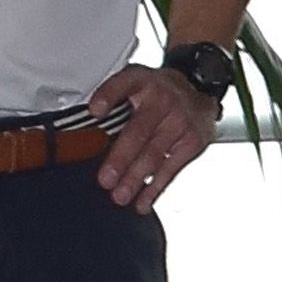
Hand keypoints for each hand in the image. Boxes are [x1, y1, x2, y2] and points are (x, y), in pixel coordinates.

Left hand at [88, 59, 214, 207]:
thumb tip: (83, 136)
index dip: (109, 96)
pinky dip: (155, 188)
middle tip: (106, 179)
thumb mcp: (135, 83)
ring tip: (120, 195)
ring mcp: (179, 120)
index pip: (123, 83)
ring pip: (154, 153)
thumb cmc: (156, 92)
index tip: (95, 111)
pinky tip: (143, 201)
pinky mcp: (191, 141)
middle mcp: (162, 98)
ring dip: (136, 178)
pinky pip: (170, 168)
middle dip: (121, 157)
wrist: (198, 89)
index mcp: (141, 81)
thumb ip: (112, 103)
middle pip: (139, 131)